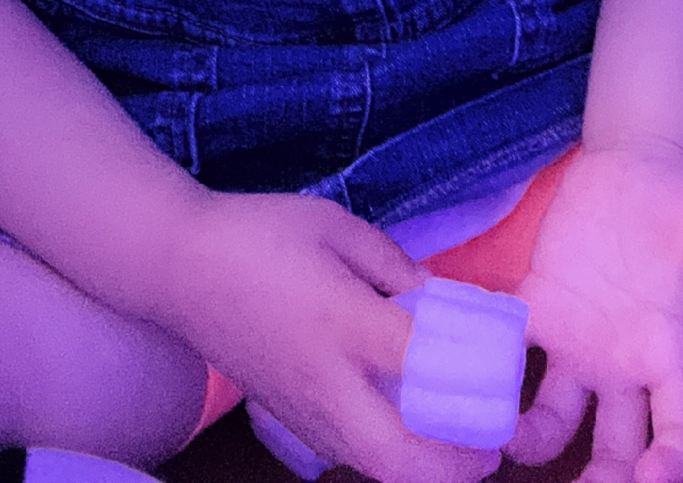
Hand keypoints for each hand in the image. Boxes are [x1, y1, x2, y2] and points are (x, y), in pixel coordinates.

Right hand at [164, 191, 497, 482]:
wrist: (178, 267)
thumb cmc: (259, 233)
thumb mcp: (335, 224)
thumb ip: (393, 262)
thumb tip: (437, 297)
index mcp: (344, 321)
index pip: (423, 364)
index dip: (473, 371)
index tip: (505, 363)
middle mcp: (326, 380)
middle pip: (400, 458)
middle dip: (457, 467)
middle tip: (493, 446)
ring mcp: (302, 411)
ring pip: (373, 470)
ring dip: (425, 471)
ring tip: (462, 446)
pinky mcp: (286, 421)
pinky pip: (349, 457)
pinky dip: (388, 458)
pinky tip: (408, 430)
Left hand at [509, 147, 682, 482]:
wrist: (632, 165)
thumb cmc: (680, 199)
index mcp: (668, 349)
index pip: (680, 426)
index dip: (672, 460)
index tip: (653, 479)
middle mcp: (622, 361)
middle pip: (616, 445)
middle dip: (602, 480)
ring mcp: (577, 341)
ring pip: (555, 417)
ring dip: (531, 440)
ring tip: (502, 441)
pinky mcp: (539, 307)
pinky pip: (511, 347)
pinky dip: (488, 360)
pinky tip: (464, 368)